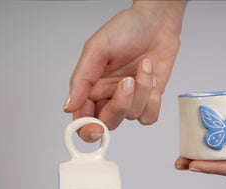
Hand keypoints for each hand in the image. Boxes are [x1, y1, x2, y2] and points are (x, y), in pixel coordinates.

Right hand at [63, 1, 186, 141]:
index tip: (96, 128)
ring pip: (132, 116)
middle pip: (108, 123)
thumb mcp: (97, 48)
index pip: (82, 119)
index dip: (87, 129)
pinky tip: (153, 78)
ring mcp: (130, 99)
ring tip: (143, 66)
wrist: (156, 22)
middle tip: (126, 83)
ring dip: (142, 91)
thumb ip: (81, 79)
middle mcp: (109, 96)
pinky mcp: (149, 99)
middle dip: (119, 106)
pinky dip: (153, 100)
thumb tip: (69, 106)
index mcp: (91, 87)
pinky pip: (149, 117)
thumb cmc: (126, 29)